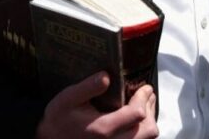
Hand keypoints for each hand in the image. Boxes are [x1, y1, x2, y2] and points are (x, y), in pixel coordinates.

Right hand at [36, 73, 157, 138]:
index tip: (144, 87)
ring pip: (146, 138)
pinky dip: (142, 132)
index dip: (143, 98)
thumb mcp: (66, 100)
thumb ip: (86, 87)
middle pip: (148, 130)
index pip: (137, 114)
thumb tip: (107, 76)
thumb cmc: (58, 121)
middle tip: (146, 95)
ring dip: (149, 121)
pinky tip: (136, 120)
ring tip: (144, 105)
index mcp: (102, 129)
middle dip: (150, 109)